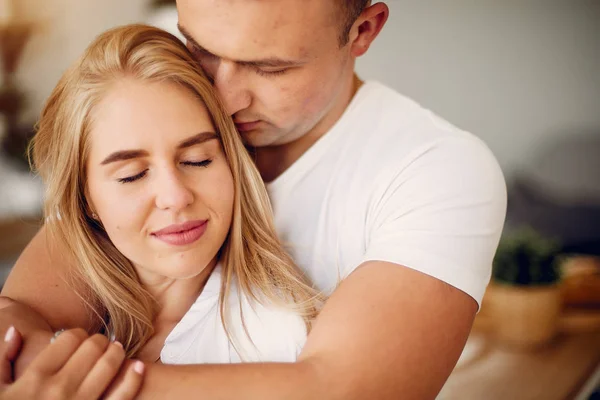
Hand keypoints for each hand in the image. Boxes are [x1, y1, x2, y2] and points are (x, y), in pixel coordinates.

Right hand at [0, 327, 143, 399]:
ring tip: (116, 350)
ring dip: (116, 352)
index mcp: (35, 378)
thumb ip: (5, 359)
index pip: (70, 338)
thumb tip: (16, 331)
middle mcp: (60, 389)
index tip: (76, 340)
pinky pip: (122, 395)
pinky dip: (133, 378)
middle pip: (93, 347)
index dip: (76, 334)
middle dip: (97, 341)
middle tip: (98, 344)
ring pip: (109, 364)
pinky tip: (137, 366)